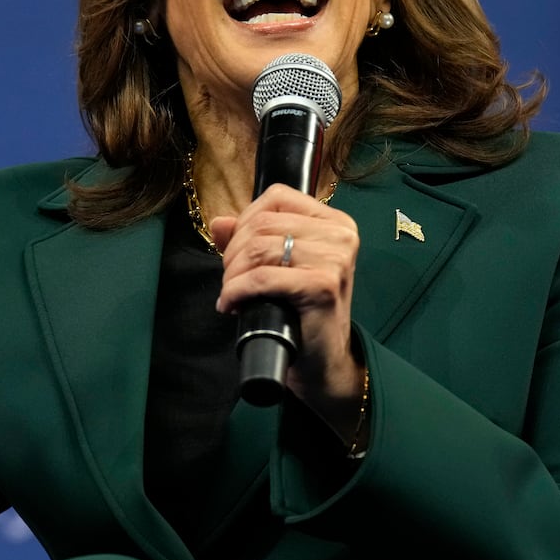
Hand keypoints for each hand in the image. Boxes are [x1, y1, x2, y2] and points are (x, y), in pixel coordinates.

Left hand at [210, 184, 364, 430]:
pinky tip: (231, 305)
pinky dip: (236, 291)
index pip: (276, 198)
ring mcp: (335, 260)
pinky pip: (261, 277)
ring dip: (232, 274)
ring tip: (232, 294)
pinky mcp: (323, 286)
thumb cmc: (300, 312)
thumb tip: (219, 223)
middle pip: (262, 224)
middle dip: (233, 253)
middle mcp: (341, 235)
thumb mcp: (278, 266)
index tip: (236, 251)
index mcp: (334, 222)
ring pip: (258, 249)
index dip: (245, 221)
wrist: (321, 362)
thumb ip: (251, 239)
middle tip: (230, 281)